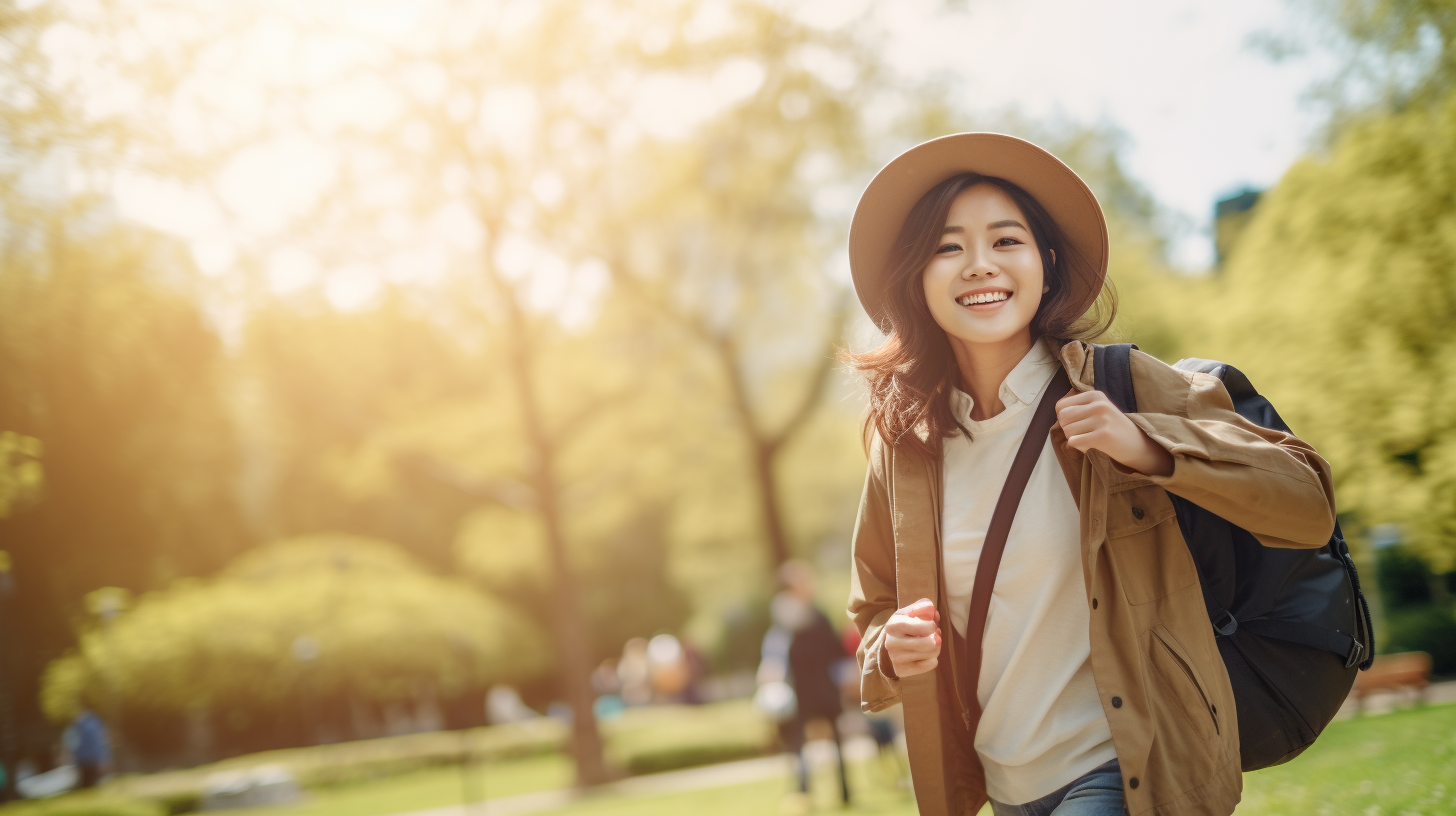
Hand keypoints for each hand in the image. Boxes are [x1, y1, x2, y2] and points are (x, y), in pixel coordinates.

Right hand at [884, 598, 941, 677]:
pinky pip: (931, 664)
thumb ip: (922, 607)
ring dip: (935, 647)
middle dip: (936, 637)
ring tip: (928, 643)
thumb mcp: (909, 613)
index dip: (933, 624)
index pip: (927, 627)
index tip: (929, 624)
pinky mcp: (902, 671)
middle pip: (931, 643)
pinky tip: (924, 654)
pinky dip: (932, 658)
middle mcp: (892, 643)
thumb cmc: (903, 627)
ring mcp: (896, 659)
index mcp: (893, 625)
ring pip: (933, 654)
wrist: (887, 647)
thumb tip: (932, 610)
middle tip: (932, 635)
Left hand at [1055, 390, 1173, 476]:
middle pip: (1062, 418)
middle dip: (1068, 429)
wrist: (1137, 445)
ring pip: (1067, 431)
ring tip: (1089, 439)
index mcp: (1095, 395)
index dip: (1064, 419)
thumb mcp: (1098, 410)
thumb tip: (1058, 412)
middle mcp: (1098, 404)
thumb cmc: (1112, 428)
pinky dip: (1079, 447)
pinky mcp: (1103, 435)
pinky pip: (1074, 442)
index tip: (1078, 424)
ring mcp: (1102, 419)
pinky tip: (1091, 446)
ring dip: (1075, 439)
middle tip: (1082, 434)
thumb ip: (1078, 407)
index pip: (1061, 406)